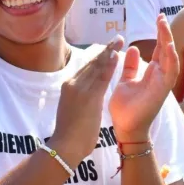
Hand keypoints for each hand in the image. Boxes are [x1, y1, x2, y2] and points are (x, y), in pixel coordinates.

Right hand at [48, 37, 121, 166]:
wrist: (65, 145)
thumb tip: (86, 96)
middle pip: (91, 63)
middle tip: (116, 38)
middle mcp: (72, 83)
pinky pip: (102, 76)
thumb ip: (79, 99)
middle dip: (105, 50)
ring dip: (109, 52)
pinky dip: (110, 64)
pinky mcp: (89, 96)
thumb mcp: (71, 110)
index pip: (85, 68)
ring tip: (119, 41)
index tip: (107, 48)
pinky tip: (117, 55)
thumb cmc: (68, 134)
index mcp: (68, 87)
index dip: (97, 56)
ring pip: (97, 66)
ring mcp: (80, 89)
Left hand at [109, 14, 178, 141]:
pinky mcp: (162, 90)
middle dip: (165, 33)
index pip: (158, 49)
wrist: (126, 127)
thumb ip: (129, 66)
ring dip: (168, 41)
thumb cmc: (126, 107)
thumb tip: (131, 48)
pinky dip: (170, 58)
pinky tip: (167, 45)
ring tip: (164, 25)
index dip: (159, 34)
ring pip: (170, 57)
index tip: (158, 18)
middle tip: (162, 16)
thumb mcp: (125, 80)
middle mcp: (160, 75)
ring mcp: (163, 82)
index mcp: (151, 73)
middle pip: (165, 50)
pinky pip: (170, 72)